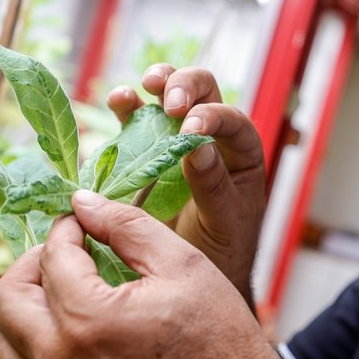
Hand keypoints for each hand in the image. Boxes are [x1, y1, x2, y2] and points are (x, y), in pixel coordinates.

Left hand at [0, 191, 285, 358]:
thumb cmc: (217, 336)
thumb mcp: (182, 263)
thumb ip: (127, 225)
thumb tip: (83, 202)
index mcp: (88, 319)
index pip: (52, 257)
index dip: (67, 228)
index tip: (85, 221)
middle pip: (7, 299)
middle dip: (33, 263)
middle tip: (68, 252)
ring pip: (1, 343)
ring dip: (21, 308)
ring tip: (59, 289)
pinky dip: (32, 343)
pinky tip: (69, 326)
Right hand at [107, 65, 265, 301]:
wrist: (193, 276)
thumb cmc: (223, 249)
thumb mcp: (226, 222)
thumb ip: (214, 186)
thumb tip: (196, 146)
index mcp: (240, 151)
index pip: (231, 120)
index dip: (212, 117)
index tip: (190, 129)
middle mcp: (210, 136)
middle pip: (203, 90)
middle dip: (185, 87)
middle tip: (170, 105)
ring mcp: (175, 139)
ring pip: (169, 94)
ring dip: (157, 82)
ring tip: (141, 87)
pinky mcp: (144, 151)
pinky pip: (135, 121)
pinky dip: (126, 106)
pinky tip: (118, 101)